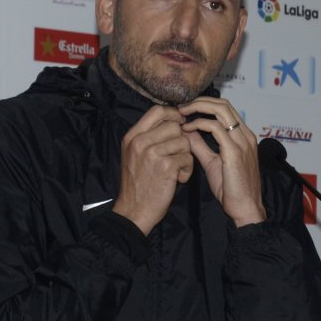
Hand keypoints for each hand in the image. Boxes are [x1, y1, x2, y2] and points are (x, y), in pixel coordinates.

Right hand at [112, 105, 192, 234]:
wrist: (133, 211)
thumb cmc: (137, 184)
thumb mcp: (133, 155)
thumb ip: (148, 137)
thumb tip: (172, 120)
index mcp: (132, 136)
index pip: (157, 110)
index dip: (173, 115)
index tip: (179, 126)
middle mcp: (140, 141)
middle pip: (174, 125)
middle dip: (181, 140)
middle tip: (175, 156)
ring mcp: (152, 153)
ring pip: (184, 142)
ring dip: (185, 156)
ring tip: (175, 170)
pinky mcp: (166, 166)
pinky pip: (188, 158)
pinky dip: (187, 169)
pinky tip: (177, 179)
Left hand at [178, 97, 265, 226]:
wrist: (245, 209)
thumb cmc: (231, 190)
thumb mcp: (212, 163)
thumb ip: (201, 146)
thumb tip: (187, 132)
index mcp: (243, 136)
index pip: (226, 108)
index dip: (205, 104)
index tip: (186, 109)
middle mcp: (245, 135)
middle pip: (224, 103)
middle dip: (200, 101)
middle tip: (181, 107)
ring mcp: (242, 142)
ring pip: (221, 110)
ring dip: (198, 108)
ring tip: (181, 113)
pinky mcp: (234, 151)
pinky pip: (215, 128)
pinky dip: (198, 124)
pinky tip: (187, 129)